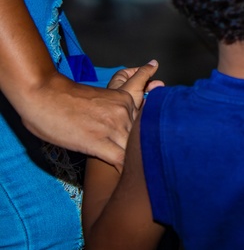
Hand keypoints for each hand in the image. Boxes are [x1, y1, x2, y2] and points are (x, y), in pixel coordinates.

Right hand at [19, 61, 159, 170]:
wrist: (44, 94)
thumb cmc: (65, 97)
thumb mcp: (100, 96)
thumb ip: (114, 107)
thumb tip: (118, 122)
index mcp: (125, 99)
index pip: (150, 115)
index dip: (156, 128)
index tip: (166, 140)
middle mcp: (124, 111)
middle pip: (145, 135)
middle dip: (149, 149)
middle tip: (157, 163)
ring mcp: (113, 126)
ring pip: (136, 149)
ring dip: (139, 162)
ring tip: (147, 176)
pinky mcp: (98, 142)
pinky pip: (120, 160)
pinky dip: (126, 172)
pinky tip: (130, 182)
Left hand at [107, 60, 163, 108]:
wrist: (123, 120)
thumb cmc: (122, 101)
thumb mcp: (136, 82)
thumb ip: (145, 72)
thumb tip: (153, 63)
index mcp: (118, 81)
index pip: (129, 72)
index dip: (140, 71)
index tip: (150, 71)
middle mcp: (122, 90)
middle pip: (138, 82)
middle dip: (149, 82)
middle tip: (158, 84)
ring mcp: (128, 101)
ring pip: (142, 92)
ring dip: (151, 91)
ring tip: (159, 91)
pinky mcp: (134, 109)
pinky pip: (143, 102)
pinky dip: (150, 100)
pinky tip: (155, 100)